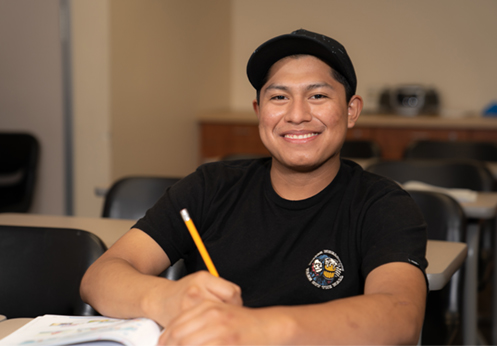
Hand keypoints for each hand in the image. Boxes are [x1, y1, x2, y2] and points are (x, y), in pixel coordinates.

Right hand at [149, 271, 241, 327]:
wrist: (160, 300)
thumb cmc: (185, 290)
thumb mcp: (203, 280)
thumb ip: (220, 287)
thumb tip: (239, 301)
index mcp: (203, 278)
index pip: (232, 292)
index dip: (236, 300)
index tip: (232, 304)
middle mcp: (196, 291)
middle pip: (227, 307)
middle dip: (229, 312)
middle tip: (224, 315)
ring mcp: (189, 307)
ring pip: (218, 319)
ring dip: (220, 322)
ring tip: (214, 320)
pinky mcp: (184, 321)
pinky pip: (207, 328)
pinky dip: (209, 328)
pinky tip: (205, 325)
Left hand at [159, 301, 277, 344]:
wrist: (270, 327)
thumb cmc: (244, 324)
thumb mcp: (220, 314)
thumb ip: (200, 322)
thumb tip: (175, 339)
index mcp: (207, 306)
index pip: (175, 325)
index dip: (164, 340)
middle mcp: (212, 316)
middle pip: (178, 337)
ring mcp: (220, 330)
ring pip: (187, 343)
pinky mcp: (228, 342)